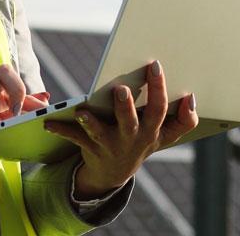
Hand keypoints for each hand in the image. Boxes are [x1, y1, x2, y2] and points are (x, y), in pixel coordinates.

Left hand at [44, 60, 197, 197]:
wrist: (114, 173)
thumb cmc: (142, 141)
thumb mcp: (166, 136)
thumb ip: (183, 120)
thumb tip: (191, 98)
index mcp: (152, 131)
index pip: (159, 109)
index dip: (160, 90)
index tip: (155, 66)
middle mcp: (132, 138)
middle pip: (131, 121)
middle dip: (126, 106)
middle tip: (121, 89)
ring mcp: (110, 144)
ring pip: (101, 133)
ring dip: (91, 122)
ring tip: (83, 112)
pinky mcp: (90, 148)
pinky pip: (74, 138)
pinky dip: (61, 129)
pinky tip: (48, 123)